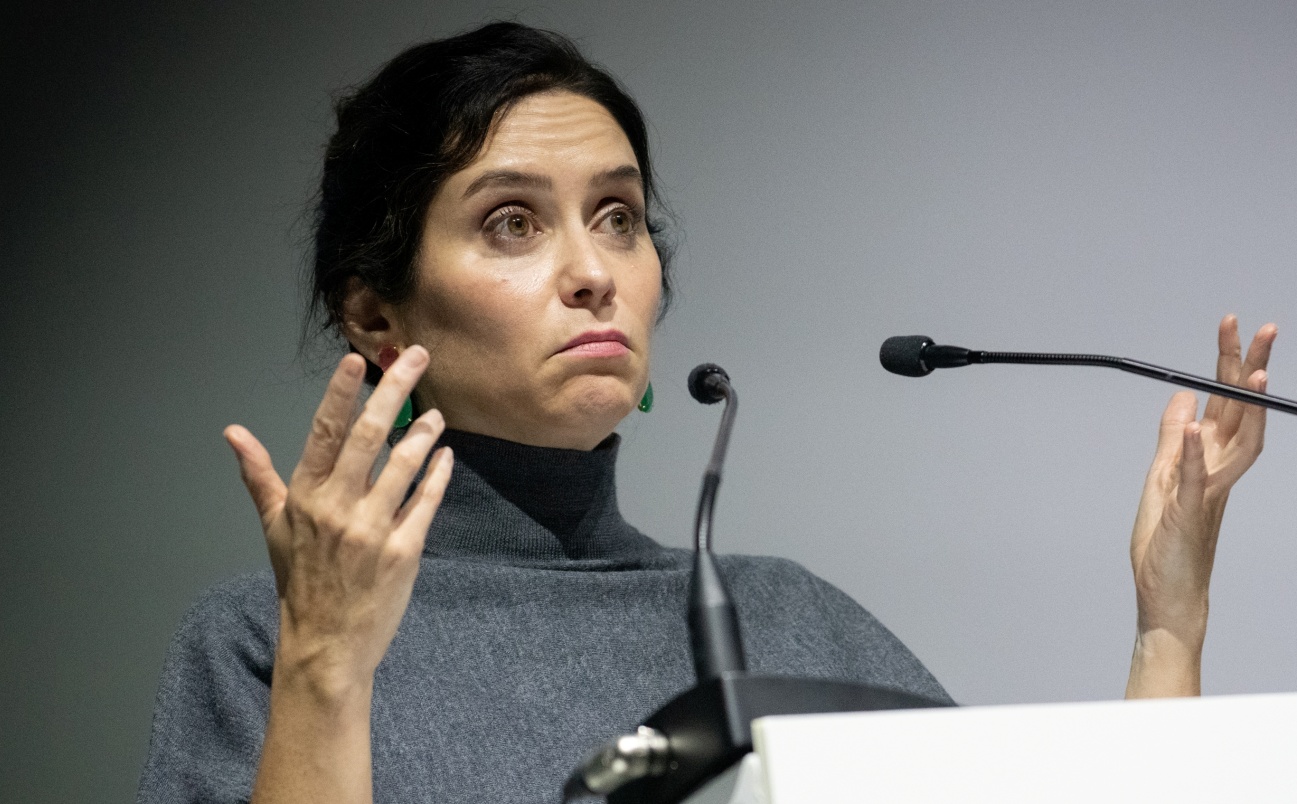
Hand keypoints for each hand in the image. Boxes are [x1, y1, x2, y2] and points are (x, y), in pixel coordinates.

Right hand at [224, 347, 453, 696]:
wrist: (324, 644)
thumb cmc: (300, 581)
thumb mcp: (273, 526)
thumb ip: (258, 475)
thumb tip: (233, 433)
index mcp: (305, 496)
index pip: (324, 432)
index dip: (340, 394)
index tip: (355, 360)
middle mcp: (337, 508)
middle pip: (368, 436)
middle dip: (394, 391)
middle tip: (415, 357)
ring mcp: (373, 530)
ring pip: (403, 466)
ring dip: (423, 433)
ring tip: (435, 413)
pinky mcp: (403, 552)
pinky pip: (425, 503)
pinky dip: (438, 475)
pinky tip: (445, 455)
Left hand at [1126, 316, 1273, 696]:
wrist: (1169, 594)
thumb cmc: (1166, 541)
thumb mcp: (1161, 478)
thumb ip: (1172, 438)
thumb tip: (1181, 398)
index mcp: (1211, 461)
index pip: (1228, 404)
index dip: (1232, 365)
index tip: (1234, 327)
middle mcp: (1218, 473)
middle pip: (1242, 413)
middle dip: (1252, 370)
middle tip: (1267, 330)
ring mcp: (1207, 493)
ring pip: (1236, 444)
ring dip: (1243, 408)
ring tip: (1252, 372)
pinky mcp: (1188, 513)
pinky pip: (1193, 479)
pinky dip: (1191, 451)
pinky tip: (1193, 423)